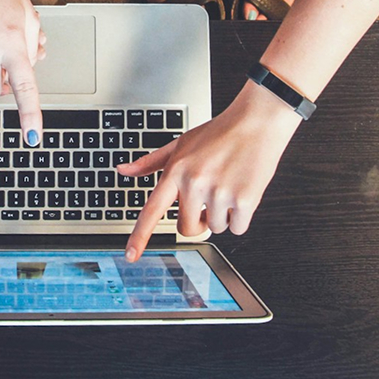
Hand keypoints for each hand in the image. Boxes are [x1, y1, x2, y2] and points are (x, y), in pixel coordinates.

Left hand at [120, 82, 301, 260]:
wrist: (255, 123)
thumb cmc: (218, 133)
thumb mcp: (180, 143)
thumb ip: (150, 162)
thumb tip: (123, 170)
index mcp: (176, 171)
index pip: (152, 210)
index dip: (140, 236)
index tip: (131, 255)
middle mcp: (194, 183)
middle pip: (187, 228)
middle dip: (197, 220)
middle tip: (207, 198)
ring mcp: (219, 193)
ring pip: (215, 228)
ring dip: (222, 215)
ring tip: (227, 185)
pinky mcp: (244, 200)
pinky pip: (237, 228)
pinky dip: (241, 217)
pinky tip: (241, 191)